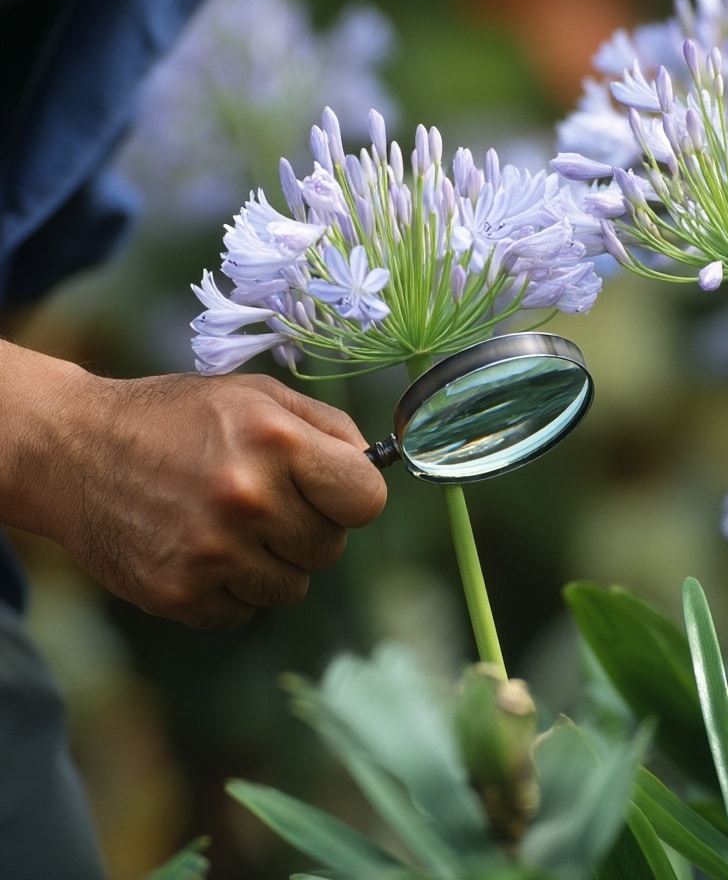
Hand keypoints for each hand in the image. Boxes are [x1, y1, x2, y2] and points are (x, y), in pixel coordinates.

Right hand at [0, 343, 386, 626]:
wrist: (75, 450)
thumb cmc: (179, 418)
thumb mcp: (257, 396)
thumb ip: (328, 426)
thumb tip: (375, 465)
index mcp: (276, 441)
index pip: (367, 499)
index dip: (353, 496)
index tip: (333, 491)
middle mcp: (247, 499)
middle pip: (331, 548)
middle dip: (307, 526)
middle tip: (264, 500)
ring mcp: (212, 552)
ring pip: (293, 586)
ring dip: (271, 560)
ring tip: (229, 522)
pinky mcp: (180, 594)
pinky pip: (245, 610)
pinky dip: (231, 586)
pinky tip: (200, 546)